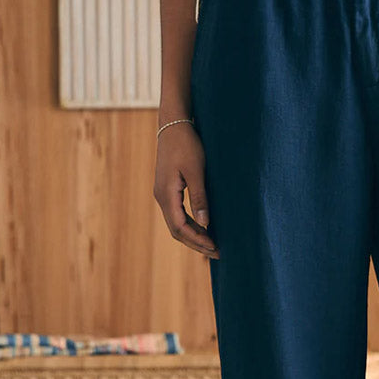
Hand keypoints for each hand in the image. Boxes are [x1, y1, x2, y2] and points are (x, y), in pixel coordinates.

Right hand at [153, 122, 218, 257]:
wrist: (173, 125)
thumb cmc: (186, 144)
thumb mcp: (196, 170)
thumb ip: (200, 197)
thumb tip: (205, 223)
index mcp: (166, 194)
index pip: (180, 227)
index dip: (198, 240)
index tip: (215, 247)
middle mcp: (161, 197)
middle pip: (176, 231)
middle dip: (196, 243)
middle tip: (217, 252)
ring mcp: (163, 194)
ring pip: (176, 224)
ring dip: (193, 236)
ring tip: (212, 245)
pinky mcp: (168, 189)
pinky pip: (177, 215)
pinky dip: (190, 225)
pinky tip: (204, 227)